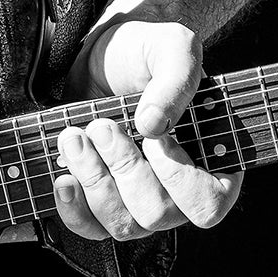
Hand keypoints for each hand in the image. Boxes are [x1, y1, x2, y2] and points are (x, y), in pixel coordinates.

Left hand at [50, 19, 241, 242]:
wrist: (103, 56)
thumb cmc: (148, 53)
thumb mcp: (172, 48)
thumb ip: (177, 78)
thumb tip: (153, 125)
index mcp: (212, 161)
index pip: (208, 205)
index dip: (179, 180)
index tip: (155, 139)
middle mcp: (179, 192)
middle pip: (158, 215)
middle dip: (125, 170)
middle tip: (102, 126)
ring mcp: (140, 201)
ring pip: (123, 225)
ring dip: (94, 181)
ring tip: (75, 137)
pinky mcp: (104, 202)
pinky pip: (91, 228)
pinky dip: (74, 208)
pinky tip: (65, 176)